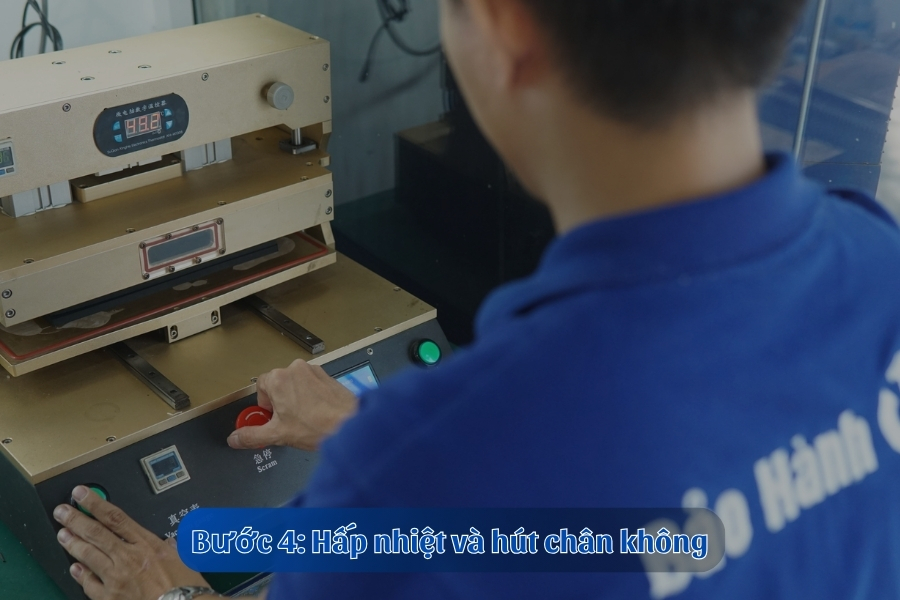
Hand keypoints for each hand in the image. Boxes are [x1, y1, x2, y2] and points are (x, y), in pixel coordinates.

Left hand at [54, 486, 208, 599]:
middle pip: (96, 533)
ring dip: (72, 543)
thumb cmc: (185, 587)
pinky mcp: (110, 598)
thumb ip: (170, 548)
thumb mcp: (182, 559)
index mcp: (147, 544)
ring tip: (62, 534)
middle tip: (61, 511)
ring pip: (88, 555)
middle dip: (76, 519)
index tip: (82, 494)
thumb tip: (167, 543)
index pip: (115, 518)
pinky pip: (89, 584)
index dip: (95, 504)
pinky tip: (75, 568)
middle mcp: (128, 558)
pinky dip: (80, 575)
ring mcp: (116, 578)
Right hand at [227, 359, 357, 450]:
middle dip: (280, 402)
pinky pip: (312, 384)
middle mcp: (296, 370)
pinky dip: (311, 396)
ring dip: (296, 399)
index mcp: (279, 379)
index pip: (260, 386)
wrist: (350, 424)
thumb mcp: (277, 435)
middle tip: (287, 420)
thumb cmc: (320, 425)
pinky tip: (316, 413)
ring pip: (296, 384)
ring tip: (304, 418)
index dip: (264, 404)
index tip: (269, 416)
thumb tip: (236, 438)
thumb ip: (252, 436)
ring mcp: (313, 371)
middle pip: (278, 384)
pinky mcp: (328, 376)